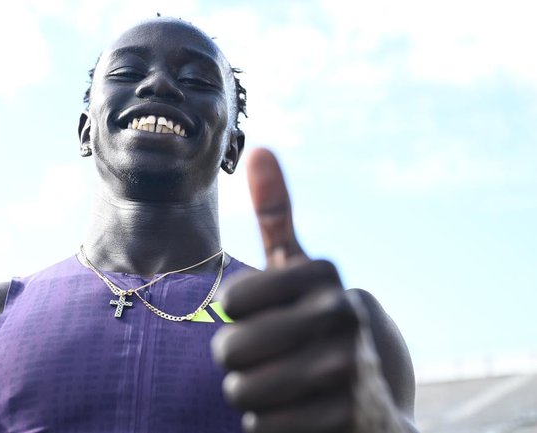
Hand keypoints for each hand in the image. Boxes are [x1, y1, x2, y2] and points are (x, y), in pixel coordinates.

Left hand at [211, 148, 404, 432]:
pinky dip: (268, 426)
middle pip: (230, 351)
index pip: (231, 301)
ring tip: (281, 387)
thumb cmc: (322, 324)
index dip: (236, 317)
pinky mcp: (349, 418)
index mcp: (324, 275)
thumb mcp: (303, 272)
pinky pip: (263, 429)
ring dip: (250, 396)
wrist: (380, 396)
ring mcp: (351, 369)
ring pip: (243, 393)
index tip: (265, 317)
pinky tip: (296, 415)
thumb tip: (259, 149)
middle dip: (236, 362)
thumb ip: (279, 217)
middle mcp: (343, 315)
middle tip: (264, 360)